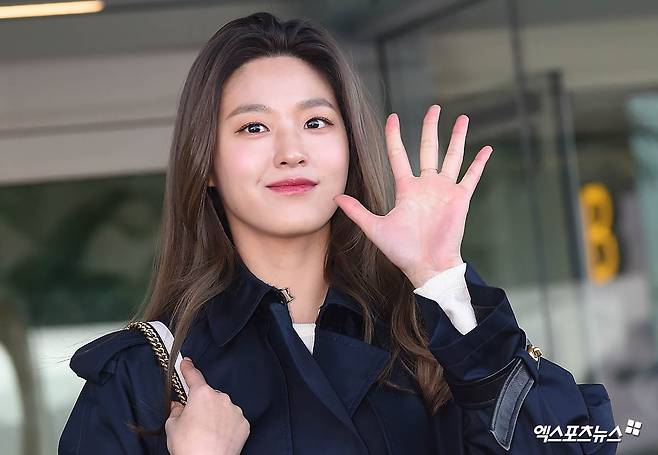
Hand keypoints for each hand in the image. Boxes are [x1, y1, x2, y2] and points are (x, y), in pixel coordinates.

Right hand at [165, 358, 249, 454]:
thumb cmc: (189, 447)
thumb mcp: (172, 427)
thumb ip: (175, 412)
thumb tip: (178, 407)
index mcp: (202, 394)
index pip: (194, 376)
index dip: (188, 368)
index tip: (187, 362)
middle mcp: (220, 398)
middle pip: (208, 396)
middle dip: (201, 404)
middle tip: (193, 421)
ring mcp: (234, 410)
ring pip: (222, 407)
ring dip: (215, 415)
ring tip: (206, 433)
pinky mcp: (243, 423)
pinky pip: (232, 419)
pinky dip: (226, 425)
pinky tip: (218, 437)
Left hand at [334, 105, 492, 287]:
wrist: (426, 267)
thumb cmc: (402, 251)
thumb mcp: (375, 228)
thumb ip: (357, 211)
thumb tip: (335, 196)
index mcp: (406, 189)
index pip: (399, 155)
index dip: (395, 136)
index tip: (393, 117)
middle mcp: (426, 185)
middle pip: (429, 148)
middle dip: (431, 127)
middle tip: (434, 108)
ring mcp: (445, 191)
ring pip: (452, 157)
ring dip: (457, 138)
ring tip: (461, 118)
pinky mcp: (460, 199)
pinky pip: (471, 176)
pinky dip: (479, 163)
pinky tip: (487, 148)